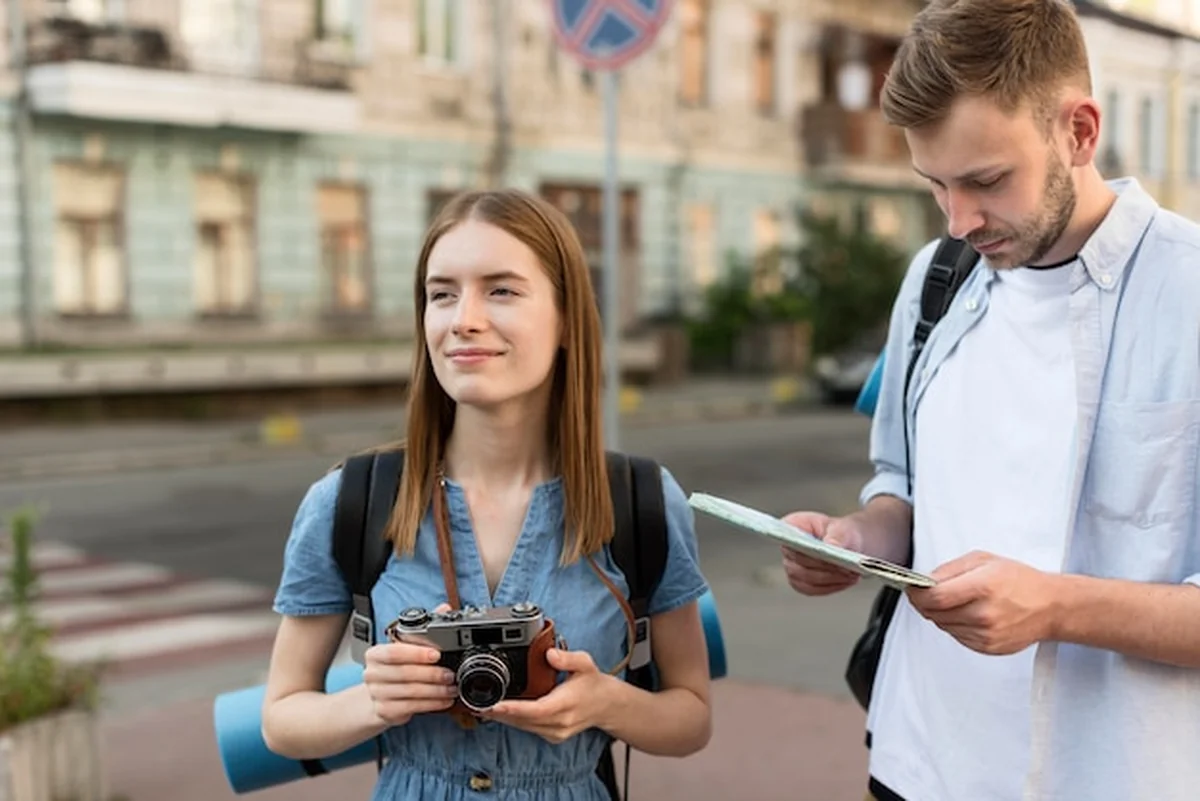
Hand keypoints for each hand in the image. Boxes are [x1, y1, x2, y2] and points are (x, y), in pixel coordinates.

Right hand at [363, 604, 457, 725]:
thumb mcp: (404, 648)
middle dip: (432, 674)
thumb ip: (423, 628)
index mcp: (375, 654)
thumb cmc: (395, 668)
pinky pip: (412, 707)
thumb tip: (445, 608)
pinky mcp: (385, 711)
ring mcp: (377, 694)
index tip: (436, 654)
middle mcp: (372, 674)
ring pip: (410, 692)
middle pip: (404, 673)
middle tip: (450, 674)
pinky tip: (444, 700)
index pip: (394, 652)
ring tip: (451, 688)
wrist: (377, 697)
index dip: (416, 653)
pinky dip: (431, 704)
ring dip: (435, 691)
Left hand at [481, 648, 615, 743]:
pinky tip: (499, 712)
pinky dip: (513, 720)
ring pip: (523, 726)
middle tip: (475, 704)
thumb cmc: (593, 684)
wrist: (606, 705)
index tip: (494, 704)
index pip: (535, 710)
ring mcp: (555, 732)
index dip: (512, 709)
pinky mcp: (552, 735)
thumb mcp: (585, 664)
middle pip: (523, 721)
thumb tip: (549, 653)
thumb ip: (568, 658)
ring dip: (502, 718)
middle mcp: (559, 723)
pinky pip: (527, 728)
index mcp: (566, 705)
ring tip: (480, 707)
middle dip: (498, 713)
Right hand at [780, 511, 864, 595]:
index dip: (803, 548)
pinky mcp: (801, 583)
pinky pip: (813, 589)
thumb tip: (831, 546)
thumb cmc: (842, 533)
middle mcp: (787, 549)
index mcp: (790, 526)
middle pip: (798, 564)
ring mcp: (792, 568)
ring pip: (807, 580)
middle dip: (823, 567)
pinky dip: (831, 587)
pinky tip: (846, 581)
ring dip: (829, 579)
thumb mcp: (844, 529)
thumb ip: (837, 536)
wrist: (848, 545)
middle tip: (845, 568)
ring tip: (850, 575)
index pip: (789, 539)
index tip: (823, 553)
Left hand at [906, 551, 1058, 655]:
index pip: (935, 597)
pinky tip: (967, 613)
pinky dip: (954, 625)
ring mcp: (986, 635)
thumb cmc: (1019, 580)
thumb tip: (925, 581)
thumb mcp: (983, 560)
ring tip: (953, 601)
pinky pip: (957, 636)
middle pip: (935, 613)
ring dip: (939, 614)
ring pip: (943, 626)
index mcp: (983, 587)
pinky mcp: (987, 647)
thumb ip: (950, 570)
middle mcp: (984, 614)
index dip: (916, 593)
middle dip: (924, 603)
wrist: (1050, 607)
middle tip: (924, 593)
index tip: (911, 588)